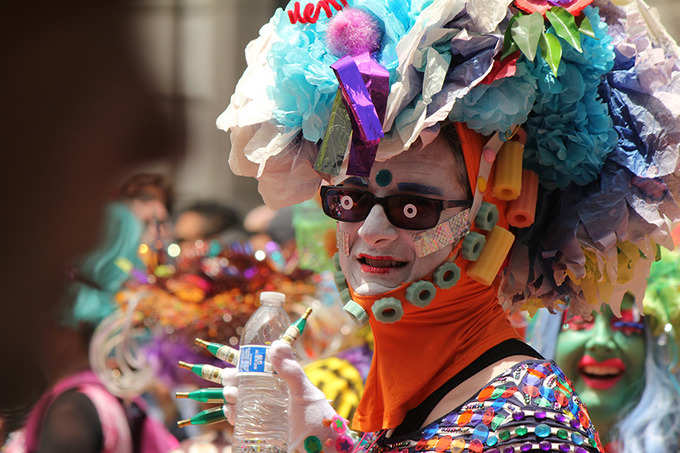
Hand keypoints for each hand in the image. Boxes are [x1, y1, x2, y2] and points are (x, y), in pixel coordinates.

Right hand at [189, 338, 355, 451]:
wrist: (319, 448)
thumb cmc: (316, 418)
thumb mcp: (304, 392)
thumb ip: (291, 370)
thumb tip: (276, 344)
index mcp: (280, 380)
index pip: (258, 366)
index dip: (244, 363)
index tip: (237, 364)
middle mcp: (269, 393)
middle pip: (243, 381)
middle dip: (232, 379)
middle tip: (231, 381)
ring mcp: (262, 410)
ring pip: (238, 398)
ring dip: (230, 395)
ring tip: (232, 396)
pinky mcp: (257, 427)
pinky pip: (239, 417)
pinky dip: (231, 413)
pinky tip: (231, 411)